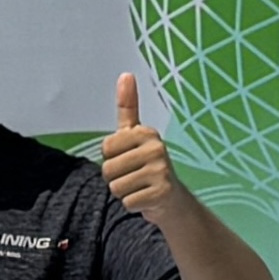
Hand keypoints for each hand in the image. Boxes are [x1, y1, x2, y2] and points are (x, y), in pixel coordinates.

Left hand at [99, 74, 183, 221]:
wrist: (173, 201)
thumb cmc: (147, 165)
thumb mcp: (135, 135)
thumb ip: (127, 108)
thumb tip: (126, 74)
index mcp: (146, 132)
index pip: (105, 148)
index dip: (111, 159)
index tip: (128, 160)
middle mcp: (156, 148)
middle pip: (108, 170)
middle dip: (116, 179)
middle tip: (135, 177)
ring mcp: (161, 170)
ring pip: (116, 187)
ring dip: (125, 193)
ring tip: (140, 188)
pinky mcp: (162, 192)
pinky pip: (128, 202)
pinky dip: (133, 205)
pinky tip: (147, 199)